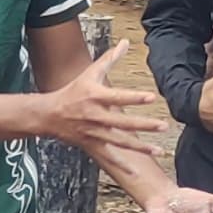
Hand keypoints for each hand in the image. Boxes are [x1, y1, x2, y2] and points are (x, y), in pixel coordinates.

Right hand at [28, 42, 169, 162]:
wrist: (49, 114)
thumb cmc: (73, 91)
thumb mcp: (90, 73)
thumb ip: (110, 58)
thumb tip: (126, 42)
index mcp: (95, 96)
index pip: (118, 97)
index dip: (134, 97)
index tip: (151, 97)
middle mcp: (95, 116)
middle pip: (123, 122)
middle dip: (144, 125)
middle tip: (163, 126)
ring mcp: (94, 132)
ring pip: (119, 141)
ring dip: (139, 147)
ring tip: (158, 150)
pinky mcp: (91, 144)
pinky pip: (108, 155)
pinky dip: (120, 164)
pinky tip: (134, 170)